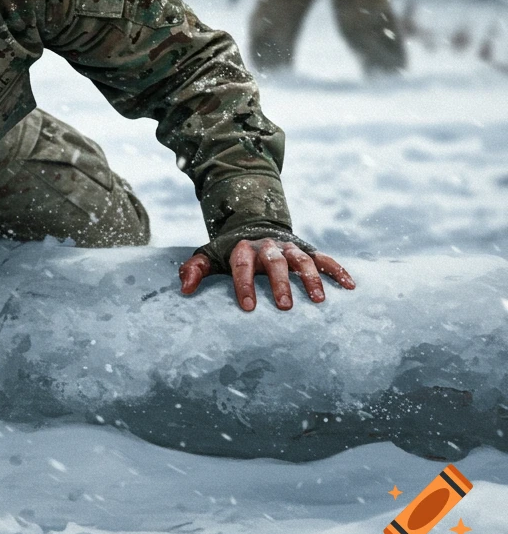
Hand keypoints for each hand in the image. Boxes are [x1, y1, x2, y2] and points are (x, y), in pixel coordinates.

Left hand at [178, 237, 354, 310]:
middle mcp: (268, 246)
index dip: (244, 284)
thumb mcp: (209, 256)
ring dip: (311, 279)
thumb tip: (184, 290)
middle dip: (280, 283)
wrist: (254, 227)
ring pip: (302, 259)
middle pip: (275, 262)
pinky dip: (337, 270)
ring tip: (318, 301)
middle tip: (285, 307)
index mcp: (242, 248)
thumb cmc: (229, 252)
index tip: (247, 307)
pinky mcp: (307, 249)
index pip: (242, 264)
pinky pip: (325, 258)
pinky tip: (350, 286)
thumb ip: (194, 269)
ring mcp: (290, 247)